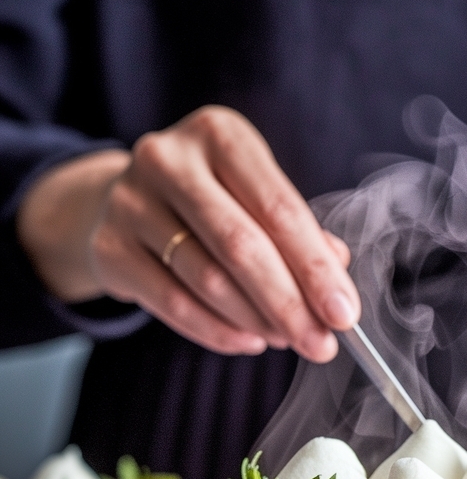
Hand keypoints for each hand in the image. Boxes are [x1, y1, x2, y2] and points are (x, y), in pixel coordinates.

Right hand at [16, 106, 360, 359]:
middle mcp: (170, 158)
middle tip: (320, 345)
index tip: (345, 314)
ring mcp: (131, 200)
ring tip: (285, 339)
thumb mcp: (255, 198)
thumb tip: (337, 279)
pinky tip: (248, 341)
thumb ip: (298, 234)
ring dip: (256, 321)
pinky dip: (218, 332)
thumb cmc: (211, 201)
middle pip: (241, 245)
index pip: (279, 208)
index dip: (316, 268)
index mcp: (220, 134)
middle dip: (289, 304)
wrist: (126, 202)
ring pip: (207, 279)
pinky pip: (173, 304)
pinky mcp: (110, 246)